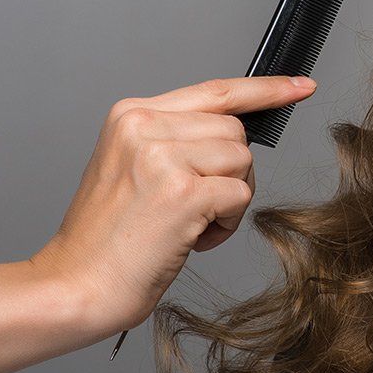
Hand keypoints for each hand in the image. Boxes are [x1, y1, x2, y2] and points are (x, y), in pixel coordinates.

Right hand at [28, 75, 314, 338]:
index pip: (214, 91)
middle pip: (235, 131)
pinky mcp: (183, 192)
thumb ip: (175, 140)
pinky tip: (190, 239)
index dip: (264, 90)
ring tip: (185, 224)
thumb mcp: (132, 168)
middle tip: (191, 206)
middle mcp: (144, 126)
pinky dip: (227, 224)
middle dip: (229, 172)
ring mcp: (163, 157)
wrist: (73, 286)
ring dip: (228, 199)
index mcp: (130, 114)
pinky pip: (241, 196)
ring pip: (243, 161)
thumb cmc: (106, 239)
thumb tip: (235, 134)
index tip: (300, 87)